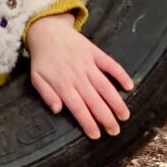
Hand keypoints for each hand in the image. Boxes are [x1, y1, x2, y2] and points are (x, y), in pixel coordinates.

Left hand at [25, 13, 132, 138]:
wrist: (47, 31)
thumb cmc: (42, 59)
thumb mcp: (36, 78)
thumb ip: (47, 95)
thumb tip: (58, 110)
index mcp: (63, 85)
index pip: (79, 109)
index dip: (89, 123)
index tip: (97, 135)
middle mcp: (78, 77)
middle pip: (95, 101)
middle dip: (106, 118)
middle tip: (115, 131)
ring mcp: (89, 64)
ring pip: (106, 86)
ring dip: (116, 102)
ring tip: (125, 116)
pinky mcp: (96, 53)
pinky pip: (111, 65)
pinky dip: (121, 75)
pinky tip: (129, 86)